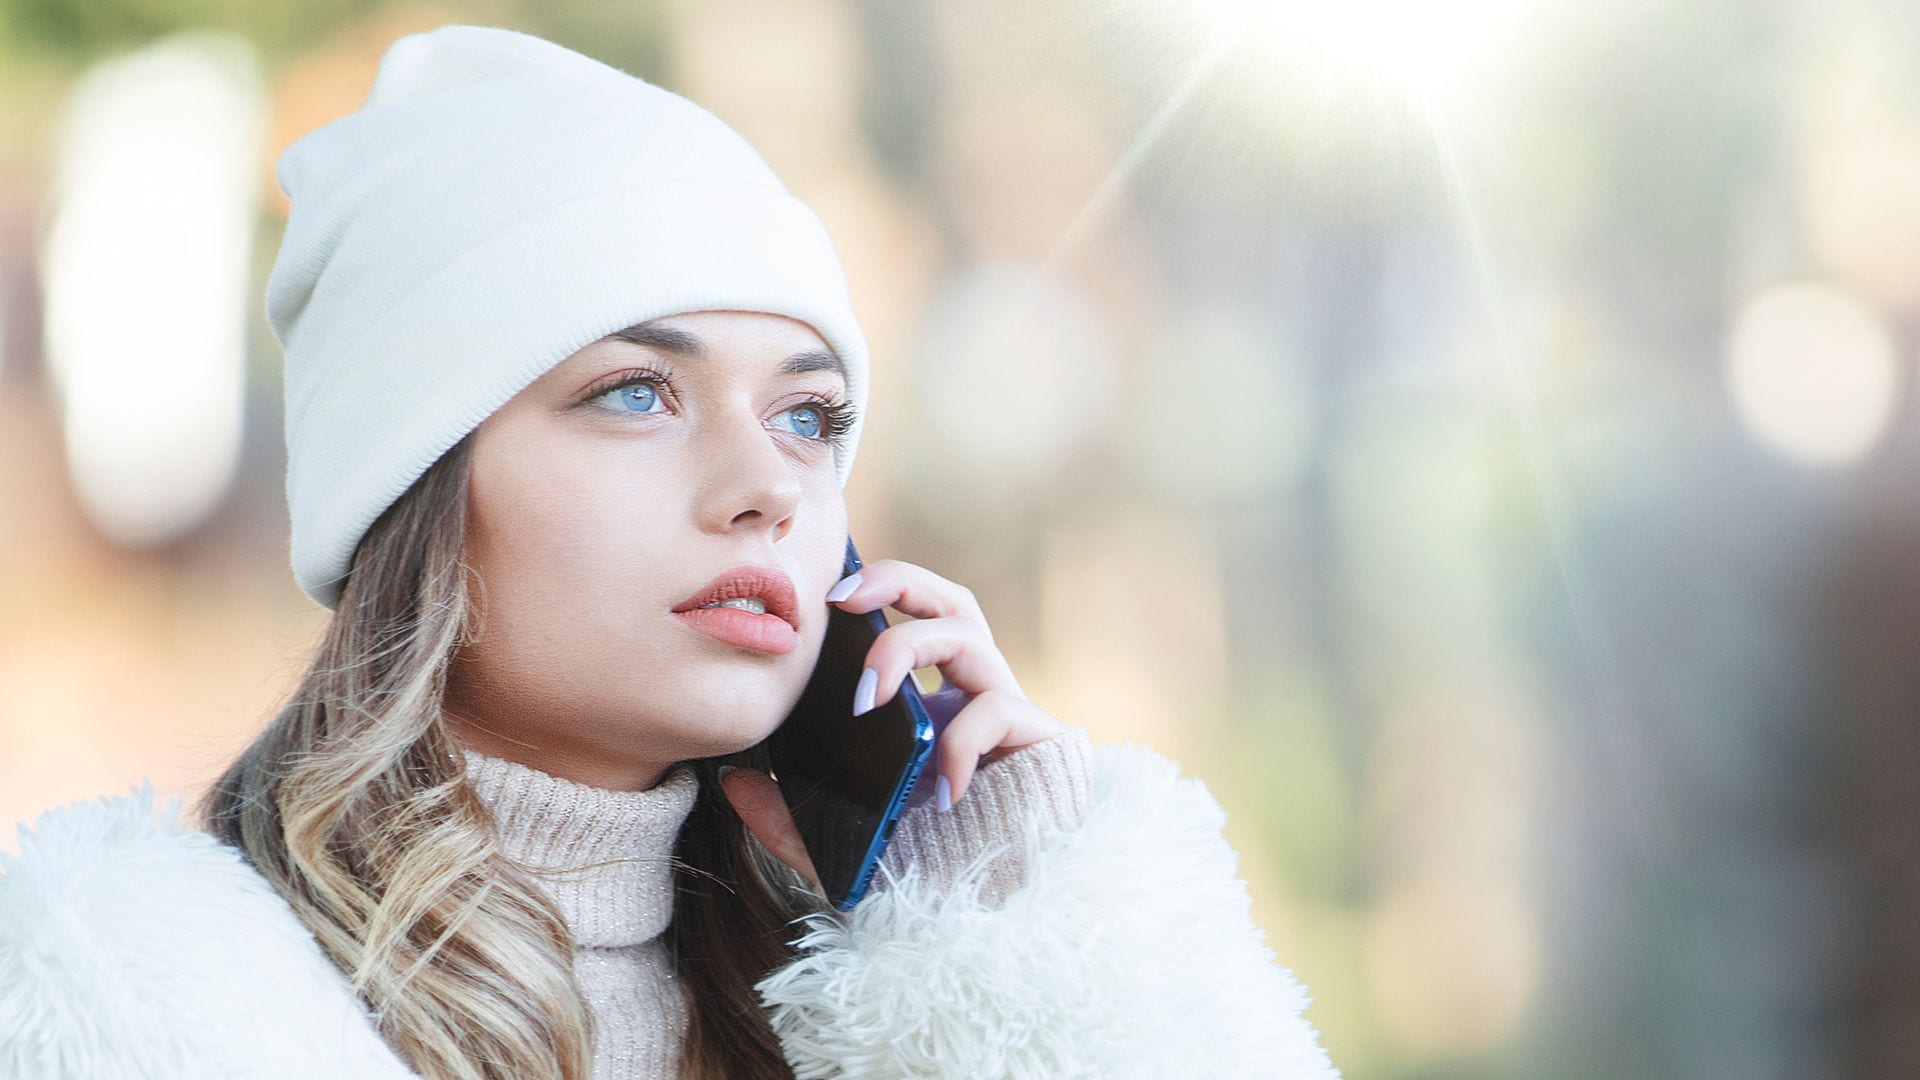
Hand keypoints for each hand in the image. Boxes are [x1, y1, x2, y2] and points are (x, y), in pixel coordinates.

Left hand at [720, 557, 1068, 891]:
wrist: (996, 919)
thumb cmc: (927, 872)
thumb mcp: (840, 846)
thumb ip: (788, 821)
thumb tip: (734, 782)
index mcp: (932, 703)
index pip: (910, 621)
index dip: (874, 593)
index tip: (819, 598)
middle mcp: (972, 694)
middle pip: (947, 600)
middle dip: (897, 580)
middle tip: (842, 597)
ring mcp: (1008, 711)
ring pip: (969, 633)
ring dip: (908, 647)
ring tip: (866, 697)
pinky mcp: (1038, 740)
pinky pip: (998, 710)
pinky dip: (961, 741)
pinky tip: (942, 792)